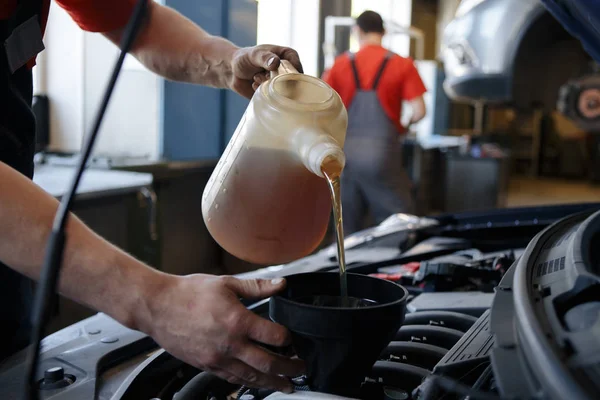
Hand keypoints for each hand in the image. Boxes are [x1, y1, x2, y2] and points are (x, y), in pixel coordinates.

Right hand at [142, 274, 303, 392]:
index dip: (288, 338)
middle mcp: (229, 344)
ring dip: (272, 382)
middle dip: (289, 368)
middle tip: (300, 369)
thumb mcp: (226, 283)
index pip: (274, 336)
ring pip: (251, 377)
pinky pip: (232, 379)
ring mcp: (217, 359)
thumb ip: (257, 286)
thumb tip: (280, 284)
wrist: (157, 307)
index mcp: (237, 321)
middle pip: (267, 363)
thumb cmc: (187, 293)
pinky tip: (256, 382)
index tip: (292, 338)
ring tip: (285, 385)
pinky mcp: (206, 365)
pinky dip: (248, 382)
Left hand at [230, 44, 302, 98]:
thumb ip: (264, 58)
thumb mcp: (254, 55)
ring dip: (268, 86)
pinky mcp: (274, 94)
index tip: (278, 75)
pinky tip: (255, 85)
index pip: (297, 66)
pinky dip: (263, 93)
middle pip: (292, 82)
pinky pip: (274, 99)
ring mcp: (281, 83)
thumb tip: (276, 63)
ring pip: (283, 92)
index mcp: (287, 56)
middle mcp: (287, 70)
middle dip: (276, 81)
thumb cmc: (244, 58)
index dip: (289, 72)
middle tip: (262, 75)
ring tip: (256, 78)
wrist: (232, 72)